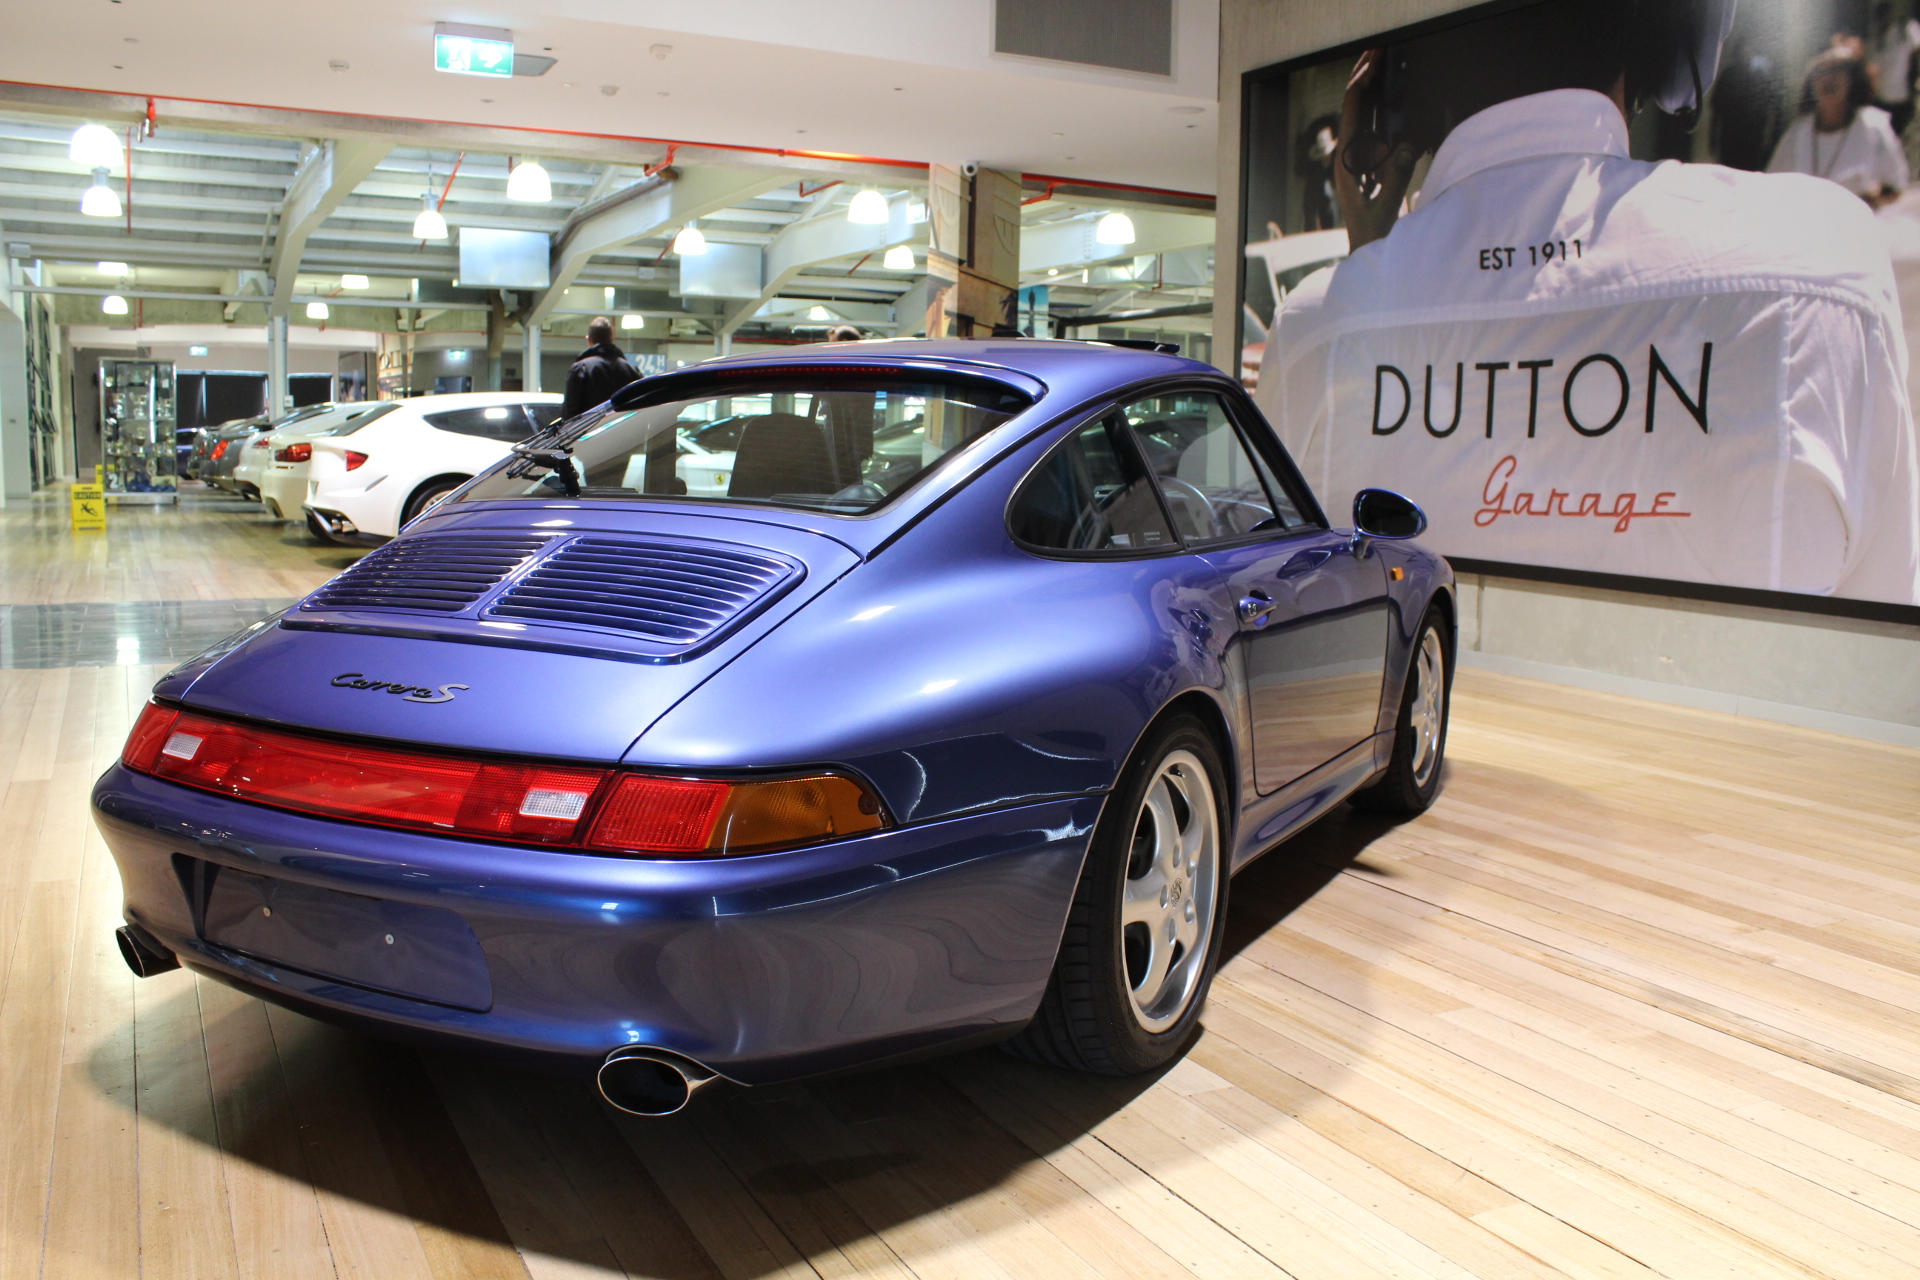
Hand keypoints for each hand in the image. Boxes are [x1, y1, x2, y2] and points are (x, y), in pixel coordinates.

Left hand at [1336, 49, 1420, 252]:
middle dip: (1362, 79)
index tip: (1372, 62)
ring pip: (1359, 117)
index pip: (1351, 116)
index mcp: (1347, 165)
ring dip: (1368, 91)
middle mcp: (1347, 159)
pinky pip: (1369, 130)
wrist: (1365, 254)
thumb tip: (1406, 146)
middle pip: (1352, 110)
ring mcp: (1355, 161)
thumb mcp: (1384, 211)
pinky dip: (1376, 109)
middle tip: (1374, 51)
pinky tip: (1383, 97)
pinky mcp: (1364, 166)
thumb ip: (1395, 181)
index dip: (1360, 86)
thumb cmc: (1373, 237)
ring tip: (1376, 64)